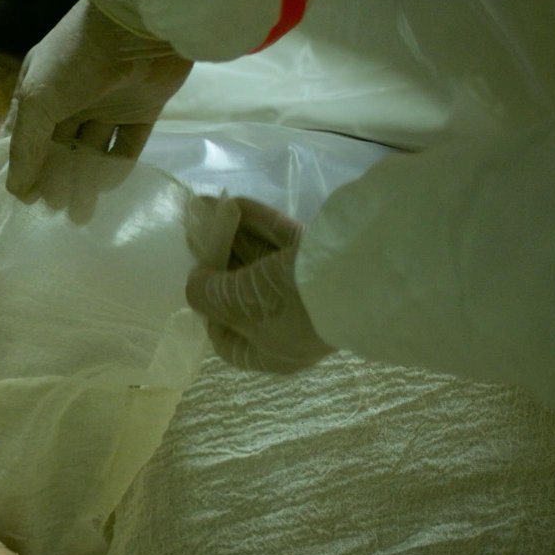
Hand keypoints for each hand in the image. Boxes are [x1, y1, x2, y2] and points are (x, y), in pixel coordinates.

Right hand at [3, 0, 191, 199]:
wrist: (140, 26)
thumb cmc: (76, 59)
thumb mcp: (39, 100)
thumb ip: (26, 148)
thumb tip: (16, 192)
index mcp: (40, 90)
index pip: (25, 136)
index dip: (23, 166)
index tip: (25, 197)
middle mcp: (71, 99)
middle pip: (58, 149)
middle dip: (55, 179)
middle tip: (56, 208)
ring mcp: (107, 105)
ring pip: (91, 152)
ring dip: (84, 182)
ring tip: (79, 214)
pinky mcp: (140, 110)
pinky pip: (125, 146)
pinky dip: (116, 168)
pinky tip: (106, 188)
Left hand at [186, 198, 335, 372]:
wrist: (359, 275)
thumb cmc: (288, 303)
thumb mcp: (234, 305)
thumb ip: (206, 294)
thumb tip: (198, 282)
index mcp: (274, 351)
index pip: (232, 342)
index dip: (209, 316)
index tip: (197, 288)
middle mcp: (292, 324)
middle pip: (245, 293)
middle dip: (217, 263)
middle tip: (194, 233)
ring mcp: (311, 289)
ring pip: (262, 261)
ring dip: (233, 235)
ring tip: (204, 208)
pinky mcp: (325, 256)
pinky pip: (283, 240)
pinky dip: (258, 223)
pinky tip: (233, 203)